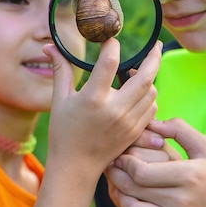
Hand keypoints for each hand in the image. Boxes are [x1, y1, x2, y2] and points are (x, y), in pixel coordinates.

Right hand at [42, 38, 161, 173]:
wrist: (76, 167)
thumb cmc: (64, 132)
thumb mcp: (59, 99)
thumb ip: (60, 69)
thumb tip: (49, 46)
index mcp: (93, 98)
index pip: (110, 62)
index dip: (113, 45)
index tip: (111, 38)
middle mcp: (115, 110)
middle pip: (145, 76)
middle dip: (153, 57)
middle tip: (155, 45)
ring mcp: (128, 122)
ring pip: (152, 92)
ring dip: (149, 78)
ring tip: (139, 72)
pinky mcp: (135, 132)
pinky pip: (152, 108)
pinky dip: (149, 97)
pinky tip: (139, 92)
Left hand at [106, 125, 180, 206]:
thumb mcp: (204, 147)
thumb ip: (179, 129)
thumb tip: (152, 122)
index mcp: (188, 175)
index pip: (143, 172)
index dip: (126, 163)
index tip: (120, 154)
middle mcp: (181, 199)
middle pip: (134, 188)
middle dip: (117, 174)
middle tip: (111, 164)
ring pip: (132, 206)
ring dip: (119, 192)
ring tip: (115, 180)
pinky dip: (128, 206)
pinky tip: (127, 195)